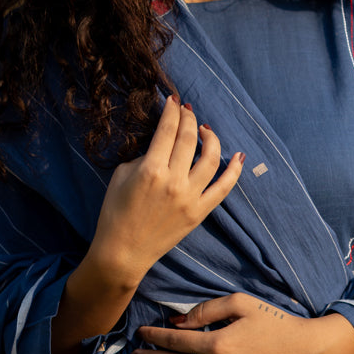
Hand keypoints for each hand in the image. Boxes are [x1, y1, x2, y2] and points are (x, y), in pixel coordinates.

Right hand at [52, 97, 243, 353]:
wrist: (123, 252)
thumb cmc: (115, 212)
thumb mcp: (121, 176)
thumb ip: (143, 157)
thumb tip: (162, 146)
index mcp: (151, 169)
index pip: (167, 130)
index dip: (172, 111)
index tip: (174, 101)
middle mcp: (174, 180)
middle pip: (189, 138)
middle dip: (189, 118)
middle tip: (187, 110)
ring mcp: (190, 197)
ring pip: (211, 158)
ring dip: (211, 138)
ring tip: (206, 130)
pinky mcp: (200, 212)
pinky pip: (224, 188)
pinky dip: (234, 170)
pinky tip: (239, 156)